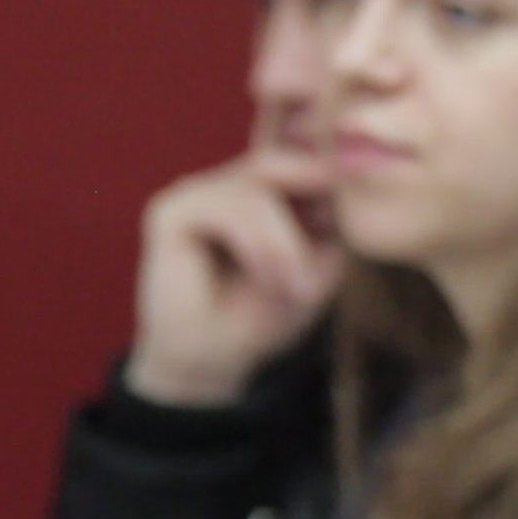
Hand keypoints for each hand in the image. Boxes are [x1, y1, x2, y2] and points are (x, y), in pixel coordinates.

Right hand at [125, 153, 344, 405]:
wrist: (213, 360)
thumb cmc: (266, 313)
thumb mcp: (318, 262)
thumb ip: (330, 216)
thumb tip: (334, 170)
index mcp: (264, 189)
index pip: (307, 159)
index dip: (333, 183)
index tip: (345, 230)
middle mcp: (229, 182)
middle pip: (288, 166)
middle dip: (310, 220)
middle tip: (317, 276)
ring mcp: (199, 191)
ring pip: (261, 189)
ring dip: (285, 244)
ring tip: (296, 290)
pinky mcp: (172, 210)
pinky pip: (232, 206)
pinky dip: (261, 244)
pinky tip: (269, 279)